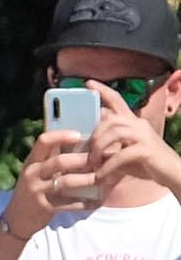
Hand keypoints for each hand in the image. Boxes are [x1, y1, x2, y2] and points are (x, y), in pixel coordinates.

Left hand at [82, 79, 180, 203]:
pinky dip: (108, 166)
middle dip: (94, 136)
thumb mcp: (124, 151)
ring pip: (114, 133)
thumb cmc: (146, 163)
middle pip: (110, 119)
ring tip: (93, 165)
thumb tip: (87, 143)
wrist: (172, 174)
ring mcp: (144, 136)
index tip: (87, 83)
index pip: (117, 100)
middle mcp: (139, 124)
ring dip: (99, 150)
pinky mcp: (147, 150)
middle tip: (87, 154)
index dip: (102, 91)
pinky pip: (121, 155)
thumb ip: (110, 144)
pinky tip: (101, 176)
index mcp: (133, 122)